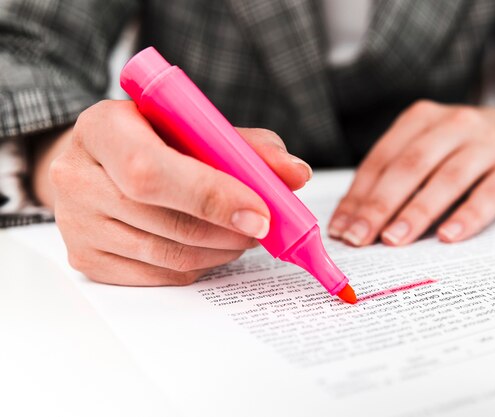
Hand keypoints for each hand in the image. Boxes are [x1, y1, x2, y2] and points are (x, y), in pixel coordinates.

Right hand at [42, 100, 311, 285]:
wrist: (100, 162)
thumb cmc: (153, 140)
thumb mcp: (194, 127)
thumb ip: (247, 147)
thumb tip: (295, 174)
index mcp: (102, 128)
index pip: (152, 171)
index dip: (211, 196)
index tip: (261, 213)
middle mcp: (77, 176)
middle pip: (163, 219)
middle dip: (227, 229)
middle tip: (262, 227)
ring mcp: (76, 223)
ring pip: (166, 254)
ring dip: (221, 251)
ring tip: (243, 235)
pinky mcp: (86, 258)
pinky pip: (158, 275)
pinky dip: (198, 266)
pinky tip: (213, 248)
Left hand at [328, 98, 494, 245]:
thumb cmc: (463, 149)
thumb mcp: (428, 147)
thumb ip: (395, 177)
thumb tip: (352, 223)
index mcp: (421, 118)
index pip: (381, 160)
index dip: (357, 196)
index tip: (340, 229)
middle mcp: (453, 124)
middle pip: (409, 167)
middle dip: (378, 206)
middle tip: (358, 239)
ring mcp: (488, 143)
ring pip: (446, 179)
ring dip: (416, 212)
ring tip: (393, 240)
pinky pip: (490, 194)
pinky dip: (467, 217)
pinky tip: (447, 237)